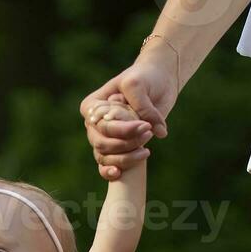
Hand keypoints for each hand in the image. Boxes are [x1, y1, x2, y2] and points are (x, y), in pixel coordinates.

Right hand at [80, 52, 178, 179]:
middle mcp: (94, 124)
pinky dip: (110, 172)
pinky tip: (119, 173)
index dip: (122, 130)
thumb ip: (142, 108)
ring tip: (146, 150)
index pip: (102, 126)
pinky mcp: (117, 148)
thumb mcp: (138, 85)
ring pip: (105, 157)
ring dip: (126, 157)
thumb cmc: (145, 78)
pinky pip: (106, 166)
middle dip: (126, 143)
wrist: (158, 82)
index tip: (145, 126)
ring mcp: (105, 137)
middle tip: (148, 133)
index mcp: (92, 107)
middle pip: (102, 144)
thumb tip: (157, 133)